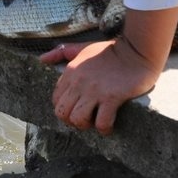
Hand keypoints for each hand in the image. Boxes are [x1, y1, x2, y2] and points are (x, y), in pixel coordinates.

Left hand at [40, 40, 161, 133]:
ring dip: (86, 126)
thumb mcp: (82, 48)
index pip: (56, 99)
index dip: (65, 109)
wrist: (136, 50)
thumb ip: (61, 53)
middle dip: (71, 121)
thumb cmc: (110, 50)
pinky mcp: (112, 97)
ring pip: (77, 119)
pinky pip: (102, 122)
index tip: (77, 109)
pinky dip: (104, 129)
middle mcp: (79, 82)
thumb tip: (41, 59)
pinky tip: (109, 126)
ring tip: (95, 122)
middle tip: (85, 119)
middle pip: (62, 113)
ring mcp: (95, 90)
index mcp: (70, 72)